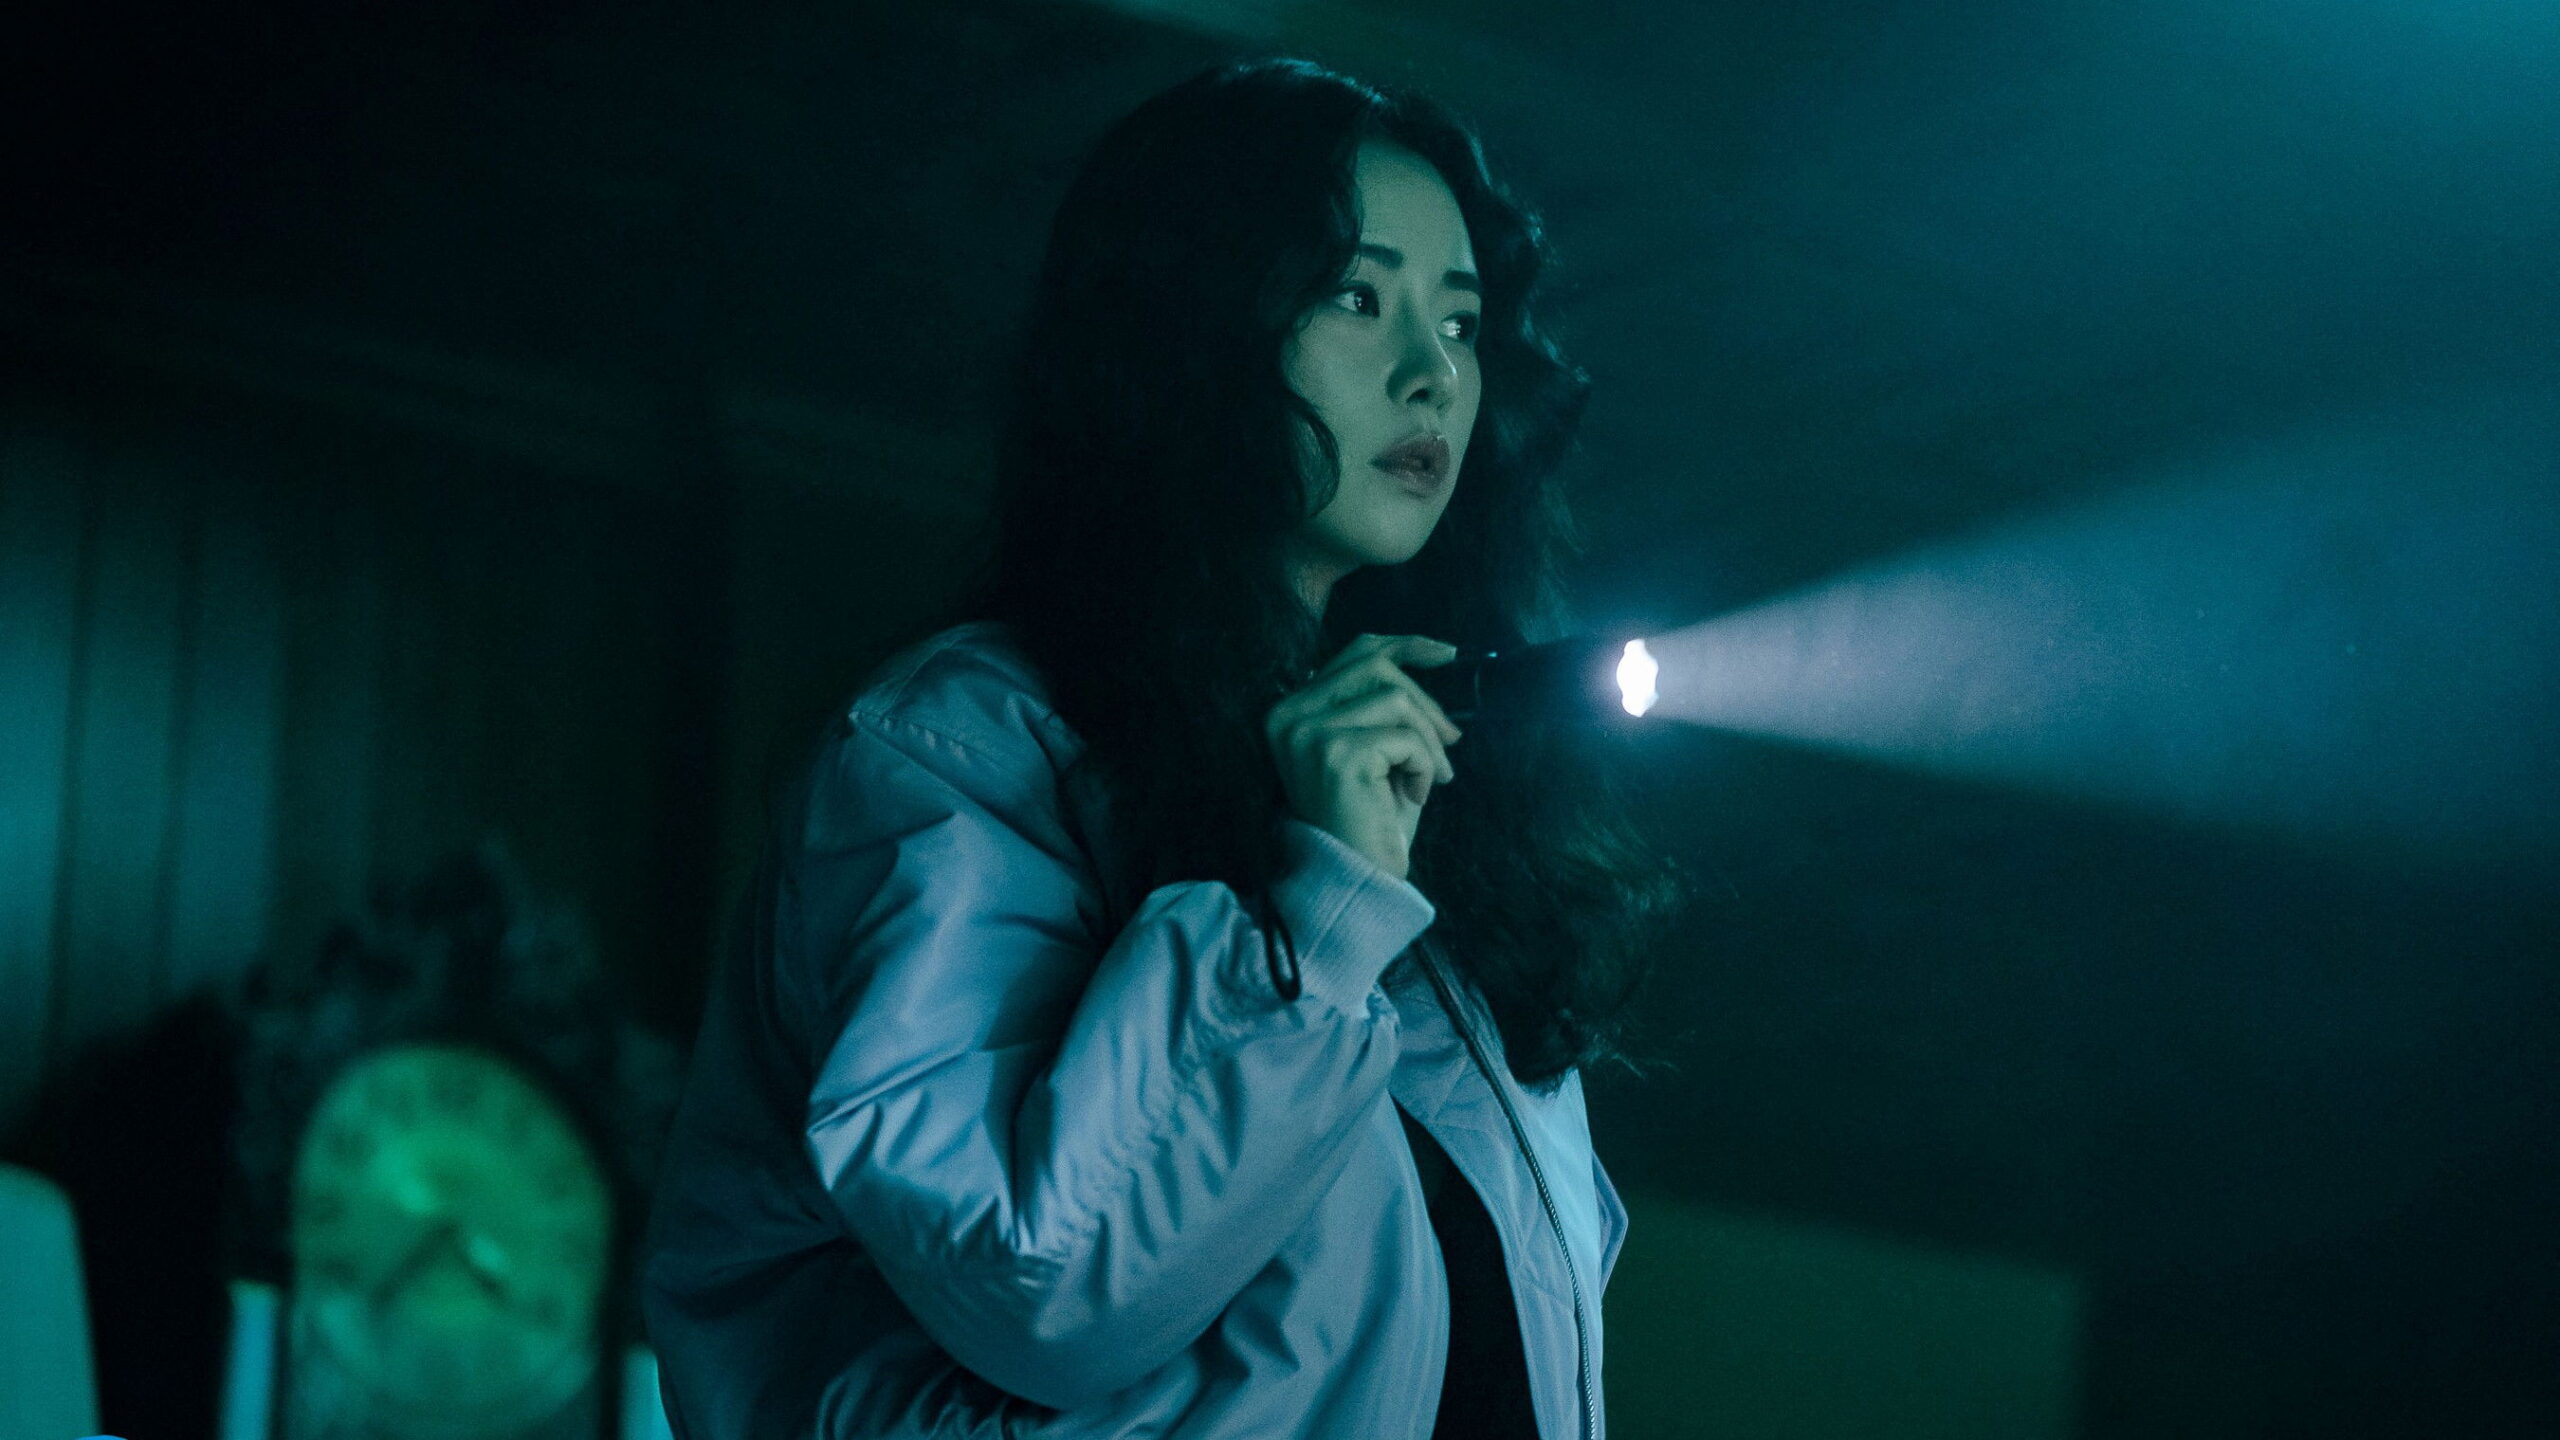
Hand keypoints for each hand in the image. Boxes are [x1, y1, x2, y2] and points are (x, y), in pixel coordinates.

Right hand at [1264, 634, 1464, 881]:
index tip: (1447, 654)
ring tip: (1430, 779)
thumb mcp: (1375, 749)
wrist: (1356, 879)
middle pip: (1376, 667)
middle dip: (1426, 701)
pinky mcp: (1338, 754)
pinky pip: (1406, 737)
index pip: (1353, 653)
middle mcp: (1289, 716)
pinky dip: (1425, 766)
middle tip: (1451, 741)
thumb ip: (1382, 704)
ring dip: (1428, 742)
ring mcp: (1310, 733)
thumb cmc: (1370, 818)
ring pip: (1396, 699)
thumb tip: (1431, 660)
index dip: (1405, 646)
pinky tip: (1417, 797)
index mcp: (1291, 710)